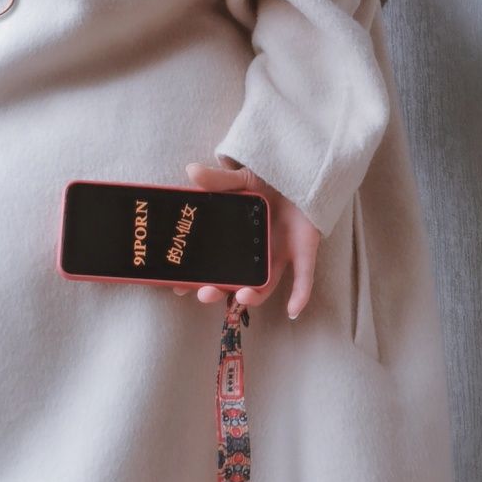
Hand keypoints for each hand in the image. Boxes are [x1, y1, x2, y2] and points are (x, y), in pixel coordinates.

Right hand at [173, 158, 320, 318]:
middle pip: (233, 282)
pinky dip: (300, 296)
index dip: (195, 278)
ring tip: (241, 297)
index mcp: (237, 240)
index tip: (178, 286)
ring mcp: (279, 256)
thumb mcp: (241, 179)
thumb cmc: (270, 180)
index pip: (211, 265)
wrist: (303, 172)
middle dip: (217, 292)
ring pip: (265, 287)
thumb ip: (218, 180)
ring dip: (253, 298)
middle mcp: (255, 254)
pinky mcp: (304, 252)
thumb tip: (190, 171)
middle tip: (204, 293)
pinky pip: (303, 279)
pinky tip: (293, 310)